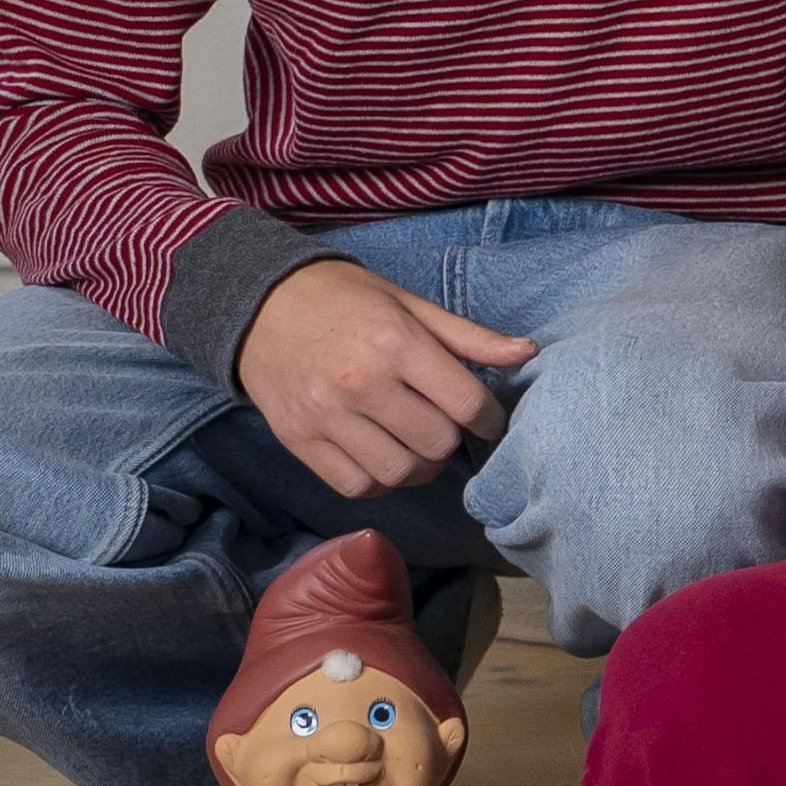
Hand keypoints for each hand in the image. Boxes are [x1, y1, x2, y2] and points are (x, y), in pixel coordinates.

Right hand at [238, 260, 530, 497]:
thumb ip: (468, 337)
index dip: (488, 418)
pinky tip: (381, 456)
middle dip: (451, 440)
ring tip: (416, 445)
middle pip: (437, 444)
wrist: (259, 304)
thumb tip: (526, 352)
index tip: (485, 417)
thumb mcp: (409, 304)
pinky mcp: (298, 439)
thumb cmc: (345, 299)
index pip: (467, 404)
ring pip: (399, 473)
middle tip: (445, 424)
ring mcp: (325, 415)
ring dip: (419, 467)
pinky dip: (378, 481)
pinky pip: (356, 486)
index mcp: (396, 343)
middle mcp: (361, 383)